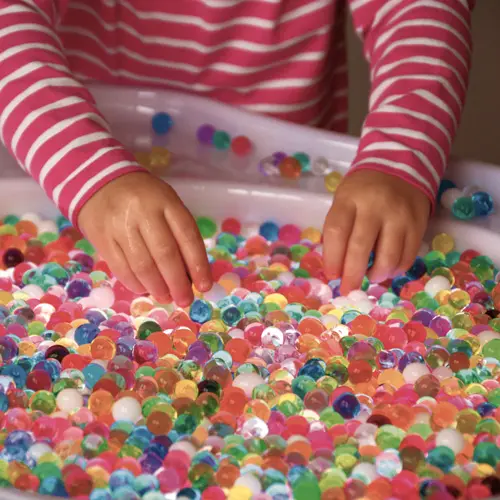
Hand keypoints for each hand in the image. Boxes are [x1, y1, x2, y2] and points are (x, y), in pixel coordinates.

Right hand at [78, 172, 211, 305]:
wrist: (100, 184)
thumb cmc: (144, 199)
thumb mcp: (167, 205)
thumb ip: (179, 235)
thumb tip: (191, 276)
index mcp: (166, 201)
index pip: (187, 236)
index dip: (198, 264)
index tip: (205, 286)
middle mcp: (143, 212)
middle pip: (165, 254)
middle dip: (178, 283)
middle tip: (185, 300)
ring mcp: (120, 225)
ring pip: (142, 265)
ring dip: (158, 287)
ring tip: (166, 297)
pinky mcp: (102, 239)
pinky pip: (121, 268)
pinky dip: (136, 284)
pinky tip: (146, 289)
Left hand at [323, 170, 430, 294]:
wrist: (399, 166)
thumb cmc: (363, 190)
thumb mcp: (344, 200)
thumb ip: (339, 229)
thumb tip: (336, 268)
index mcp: (349, 199)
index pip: (337, 232)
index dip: (332, 258)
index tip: (332, 275)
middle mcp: (375, 207)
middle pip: (360, 248)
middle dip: (352, 275)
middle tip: (349, 289)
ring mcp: (399, 215)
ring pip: (388, 257)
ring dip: (376, 274)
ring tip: (370, 276)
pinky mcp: (418, 224)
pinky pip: (408, 256)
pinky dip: (396, 269)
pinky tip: (387, 269)